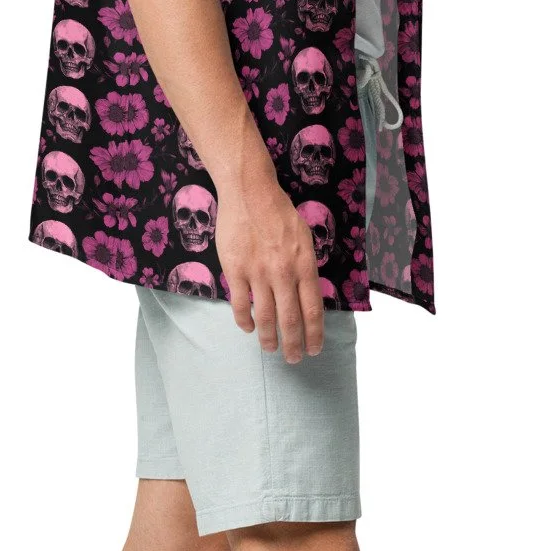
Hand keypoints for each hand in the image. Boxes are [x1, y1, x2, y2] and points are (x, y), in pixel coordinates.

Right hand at [216, 176, 325, 360]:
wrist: (250, 192)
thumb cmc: (280, 213)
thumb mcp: (305, 238)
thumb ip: (306, 268)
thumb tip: (307, 296)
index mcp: (304, 265)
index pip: (312, 310)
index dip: (314, 334)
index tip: (314, 349)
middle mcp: (283, 272)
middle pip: (290, 320)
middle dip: (294, 345)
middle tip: (294, 359)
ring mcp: (258, 272)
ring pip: (265, 317)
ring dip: (268, 339)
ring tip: (270, 350)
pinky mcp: (235, 270)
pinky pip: (240, 304)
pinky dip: (245, 321)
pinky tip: (249, 328)